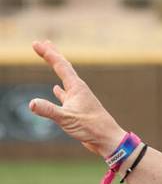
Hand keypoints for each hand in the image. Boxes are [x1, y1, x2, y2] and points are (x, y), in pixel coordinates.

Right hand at [29, 40, 126, 157]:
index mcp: (77, 88)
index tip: (36, 43)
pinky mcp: (79, 110)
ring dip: (58, 70)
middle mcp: (79, 91)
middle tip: (43, 43)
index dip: (47, 53)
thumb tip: (32, 104)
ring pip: (66, 80)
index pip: (60, 65)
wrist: (108, 141)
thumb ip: (49, 110)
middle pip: (64, 68)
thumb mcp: (67, 118)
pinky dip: (60, 91)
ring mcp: (80, 100)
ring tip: (52, 61)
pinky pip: (67, 96)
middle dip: (53, 55)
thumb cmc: (92, 128)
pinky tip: (56, 89)